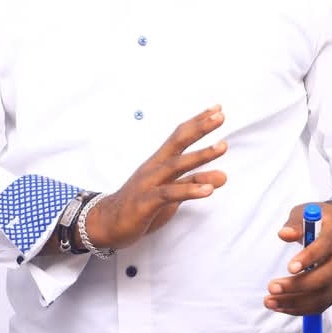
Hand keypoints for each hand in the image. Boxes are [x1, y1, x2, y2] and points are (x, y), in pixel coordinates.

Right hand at [84, 106, 226, 250]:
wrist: (107, 223)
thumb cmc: (141, 205)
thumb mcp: (173, 194)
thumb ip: (195, 183)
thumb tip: (224, 176)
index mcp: (159, 162)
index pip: (180, 136)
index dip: (198, 122)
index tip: (217, 108)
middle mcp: (154, 168)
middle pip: (178, 142)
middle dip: (200, 128)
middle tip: (221, 115)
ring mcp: (148, 183)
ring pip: (176, 165)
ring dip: (200, 155)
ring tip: (222, 146)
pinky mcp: (146, 203)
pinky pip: (170, 194)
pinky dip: (190, 190)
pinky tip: (208, 190)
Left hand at [264, 201, 331, 315]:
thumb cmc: (322, 219)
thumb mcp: (306, 212)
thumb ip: (295, 224)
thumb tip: (283, 234)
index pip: (326, 247)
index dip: (309, 258)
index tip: (289, 267)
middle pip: (325, 277)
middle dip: (297, 286)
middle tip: (272, 287)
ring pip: (323, 295)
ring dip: (296, 302)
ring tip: (270, 301)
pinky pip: (322, 304)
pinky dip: (301, 308)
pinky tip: (281, 306)